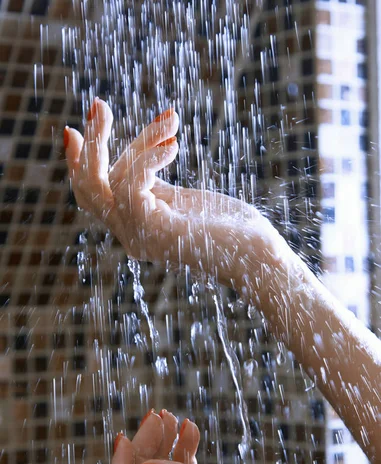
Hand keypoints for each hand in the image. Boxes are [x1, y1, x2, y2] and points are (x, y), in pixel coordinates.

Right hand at [64, 98, 284, 285]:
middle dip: (90, 144)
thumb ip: (160, 186)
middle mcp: (131, 236)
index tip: (75, 128)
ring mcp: (139, 237)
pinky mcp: (154, 231)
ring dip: (139, 140)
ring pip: (108, 181)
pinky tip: (173, 145)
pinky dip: (147, 158)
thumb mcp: (185, 200)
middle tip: (98, 104)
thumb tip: (154, 144)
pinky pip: (130, 186)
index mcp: (136, 227)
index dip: (78, 163)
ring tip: (171, 120)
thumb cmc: (233, 229)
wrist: (259, 258)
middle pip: (88, 189)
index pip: (93, 197)